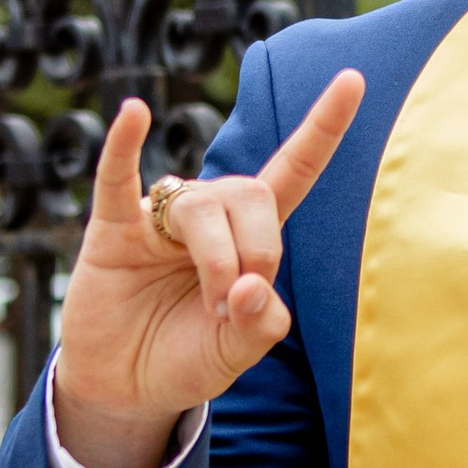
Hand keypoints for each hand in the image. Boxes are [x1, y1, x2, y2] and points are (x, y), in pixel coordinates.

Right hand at [53, 79, 364, 467]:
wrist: (123, 389)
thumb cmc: (185, 359)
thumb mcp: (237, 354)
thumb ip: (259, 325)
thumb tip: (251, 285)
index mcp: (250, 236)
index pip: (294, 170)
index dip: (323, 128)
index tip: (354, 78)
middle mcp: (209, 215)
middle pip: (252, 193)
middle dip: (260, 251)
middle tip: (236, 305)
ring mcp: (158, 219)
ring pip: (203, 206)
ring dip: (218, 259)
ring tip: (210, 307)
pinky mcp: (113, 230)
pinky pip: (117, 179)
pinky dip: (124, 146)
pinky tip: (133, 114)